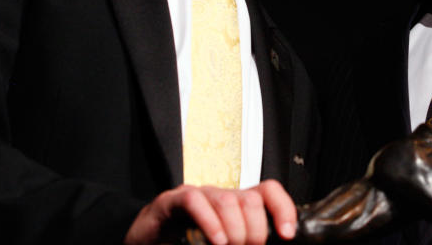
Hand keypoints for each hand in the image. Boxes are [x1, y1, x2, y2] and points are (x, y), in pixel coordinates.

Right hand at [124, 180, 296, 244]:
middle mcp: (219, 196)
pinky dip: (210, 222)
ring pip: (227, 200)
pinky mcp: (171, 201)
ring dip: (235, 230)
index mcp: (236, 206)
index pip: (268, 191)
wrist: (145, 242)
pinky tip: (216, 241)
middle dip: (256, 229)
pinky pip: (195, 201)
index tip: (287, 234)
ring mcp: (196, 196)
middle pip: (250, 199)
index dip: (283, 208)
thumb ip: (243, 244)